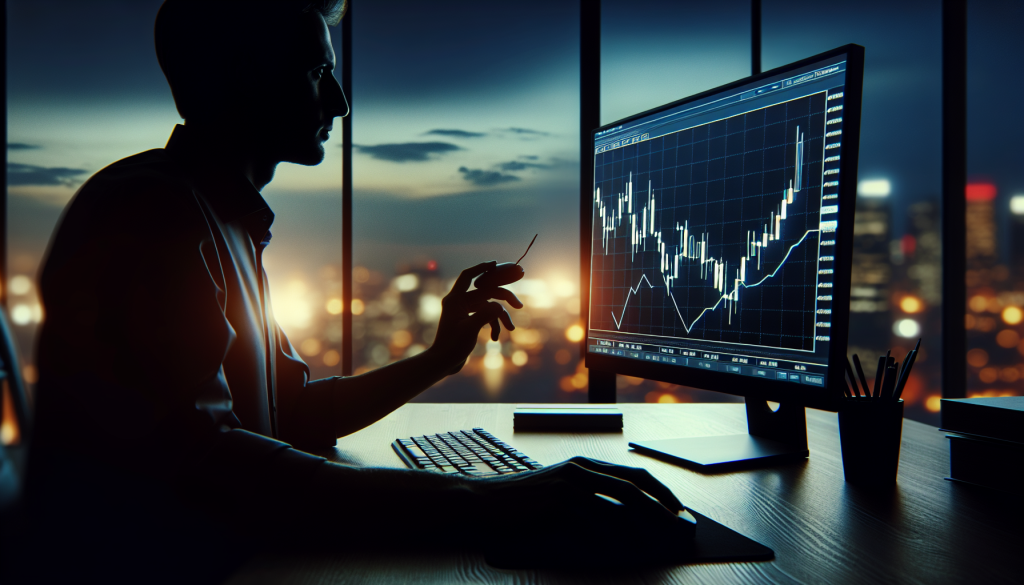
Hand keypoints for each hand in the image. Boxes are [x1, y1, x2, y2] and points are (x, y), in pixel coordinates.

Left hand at [429, 261, 522, 375]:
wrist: (443, 363)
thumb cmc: (452, 347)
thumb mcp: (470, 330)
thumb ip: (485, 315)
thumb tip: (499, 306)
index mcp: (455, 299)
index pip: (470, 277)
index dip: (482, 268)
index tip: (495, 263)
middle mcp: (459, 302)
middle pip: (486, 292)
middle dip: (503, 298)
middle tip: (519, 305)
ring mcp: (464, 311)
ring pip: (489, 305)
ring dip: (501, 317)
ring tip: (511, 329)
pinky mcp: (469, 320)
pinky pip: (486, 316)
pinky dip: (493, 325)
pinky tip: (495, 338)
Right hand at [471, 457, 693, 566]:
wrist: (484, 503)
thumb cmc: (523, 505)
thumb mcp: (560, 496)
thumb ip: (589, 502)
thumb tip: (628, 524)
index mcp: (585, 466)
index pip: (634, 474)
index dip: (661, 492)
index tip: (679, 511)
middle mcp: (581, 469)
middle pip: (634, 485)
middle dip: (662, 506)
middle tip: (680, 526)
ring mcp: (569, 483)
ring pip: (620, 501)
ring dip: (645, 523)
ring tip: (661, 539)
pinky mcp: (558, 501)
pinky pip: (594, 520)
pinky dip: (612, 536)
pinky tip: (623, 548)